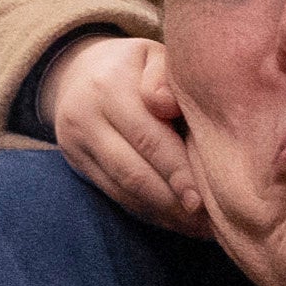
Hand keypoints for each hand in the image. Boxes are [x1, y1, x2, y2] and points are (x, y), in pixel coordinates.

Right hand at [38, 31, 198, 227]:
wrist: (80, 70)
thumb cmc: (137, 67)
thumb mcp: (153, 56)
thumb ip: (164, 78)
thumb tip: (164, 105)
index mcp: (109, 86)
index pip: (148, 139)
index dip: (177, 172)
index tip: (203, 200)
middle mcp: (85, 116)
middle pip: (134, 171)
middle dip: (173, 201)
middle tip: (210, 224)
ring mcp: (75, 143)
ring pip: (123, 189)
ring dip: (163, 214)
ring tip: (200, 228)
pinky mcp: (76, 163)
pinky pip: (115, 194)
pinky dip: (148, 211)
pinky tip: (177, 221)